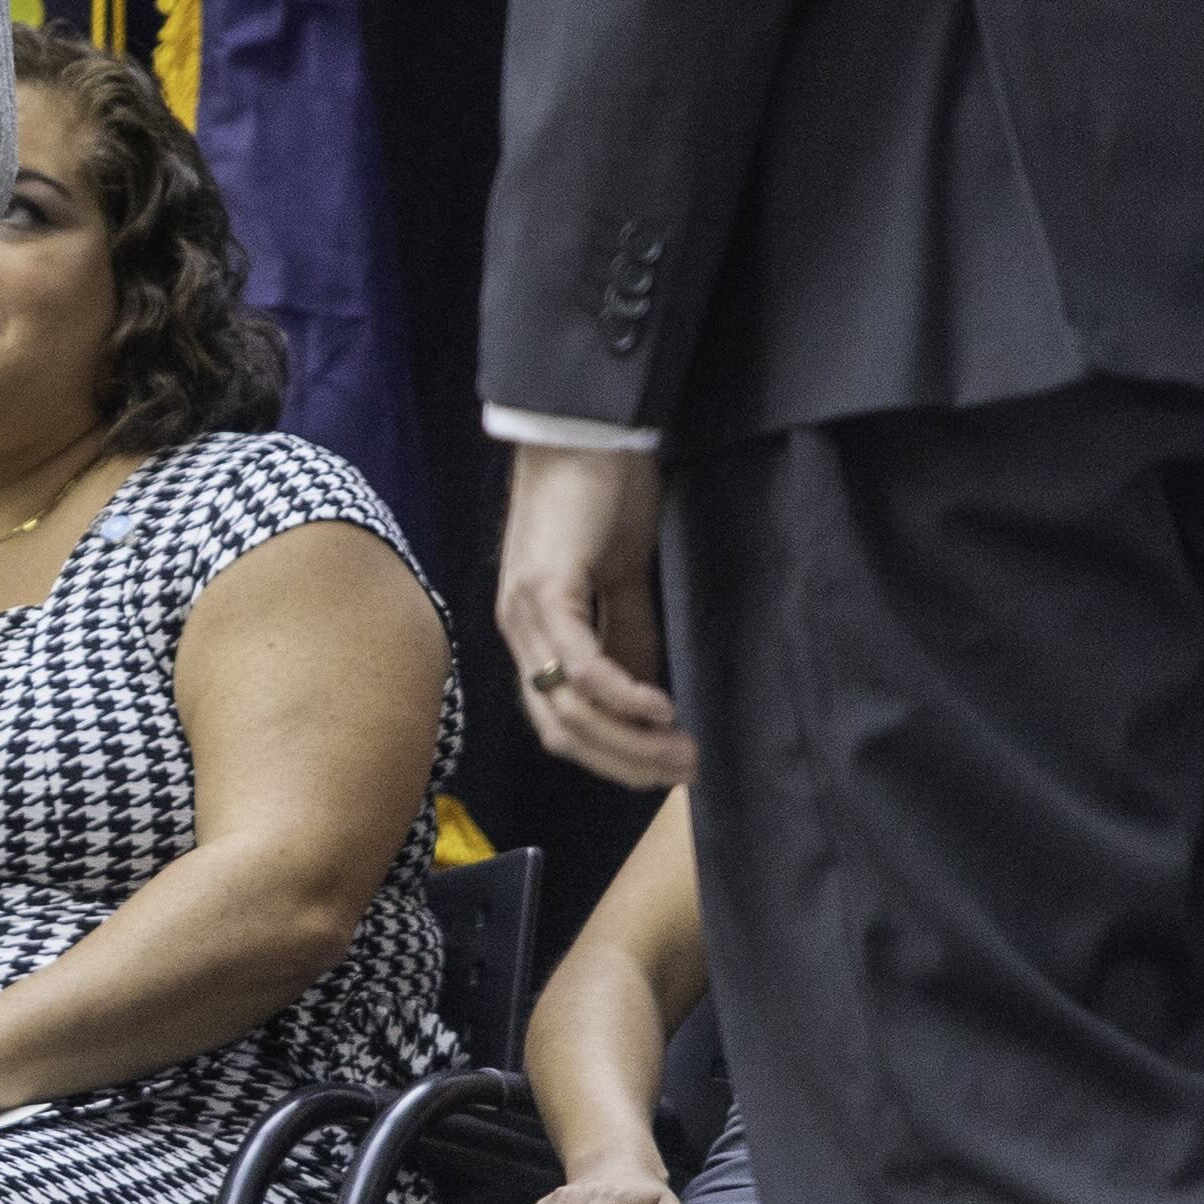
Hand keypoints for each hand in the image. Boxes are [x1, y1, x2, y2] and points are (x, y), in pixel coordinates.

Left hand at [495, 442, 694, 787]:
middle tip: (685, 773)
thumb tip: (646, 695)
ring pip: (569, 708)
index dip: (610, 758)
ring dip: (629, 741)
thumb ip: (626, 634)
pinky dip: (620, 695)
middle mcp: (518, 632)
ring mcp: (525, 612)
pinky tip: (659, 708)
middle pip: (562, 730)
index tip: (663, 773)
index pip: (559, 723)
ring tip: (682, 750)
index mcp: (532, 633)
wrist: (586, 430)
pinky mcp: (545, 588)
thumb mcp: (620, 577)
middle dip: (626, 764)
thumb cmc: (602, 496)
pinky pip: (579, 663)